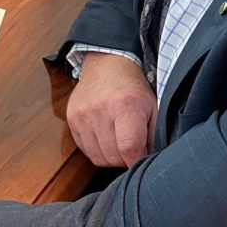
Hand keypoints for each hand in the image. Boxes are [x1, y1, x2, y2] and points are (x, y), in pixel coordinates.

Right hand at [66, 52, 156, 166]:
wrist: (107, 65)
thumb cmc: (133, 88)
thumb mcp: (153, 108)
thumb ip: (154, 137)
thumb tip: (150, 161)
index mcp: (125, 106)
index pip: (129, 149)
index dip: (137, 160)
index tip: (142, 158)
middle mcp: (100, 110)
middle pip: (112, 156)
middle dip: (125, 159)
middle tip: (131, 148)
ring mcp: (82, 115)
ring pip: (97, 157)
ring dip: (110, 157)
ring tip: (117, 143)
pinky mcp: (71, 118)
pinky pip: (84, 149)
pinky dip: (96, 150)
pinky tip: (104, 138)